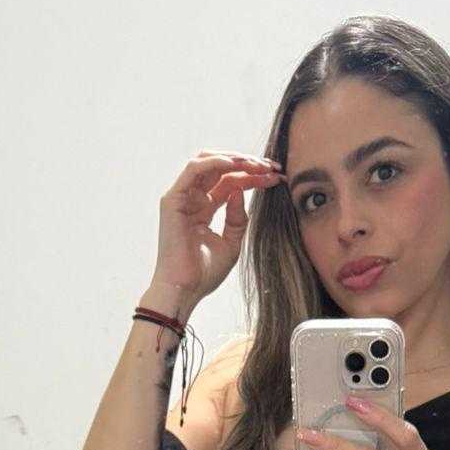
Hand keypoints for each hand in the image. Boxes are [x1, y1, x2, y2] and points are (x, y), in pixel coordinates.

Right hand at [152, 152, 284, 307]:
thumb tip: (241, 190)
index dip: (254, 177)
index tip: (276, 177)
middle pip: (221, 169)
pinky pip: (194, 169)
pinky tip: (235, 164)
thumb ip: (238, 218)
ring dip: (233, 159)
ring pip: (208, 163)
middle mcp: (193, 199)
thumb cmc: (204, 274)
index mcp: (204, 209)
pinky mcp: (173, 199)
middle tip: (271, 167)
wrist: (184, 290)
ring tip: (256, 164)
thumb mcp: (231, 243)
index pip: (231, 183)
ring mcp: (181, 197)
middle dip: (247, 164)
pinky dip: (215, 162)